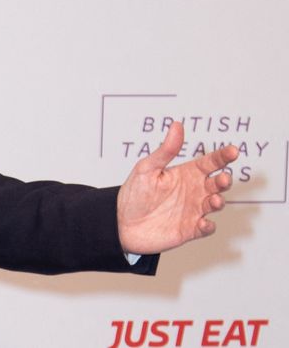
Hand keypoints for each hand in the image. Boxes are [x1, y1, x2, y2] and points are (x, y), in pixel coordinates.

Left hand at [116, 120, 239, 254]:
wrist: (122, 223)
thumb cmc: (135, 193)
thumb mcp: (147, 168)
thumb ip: (165, 150)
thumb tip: (177, 126)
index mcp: (186, 174)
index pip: (210, 162)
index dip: (222, 156)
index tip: (234, 151)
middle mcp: (194, 191)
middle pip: (217, 183)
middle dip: (224, 180)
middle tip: (224, 178)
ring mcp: (194, 210)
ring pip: (215, 204)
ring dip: (217, 202)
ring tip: (213, 200)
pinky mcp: (190, 229)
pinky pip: (205, 228)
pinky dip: (208, 226)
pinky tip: (205, 223)